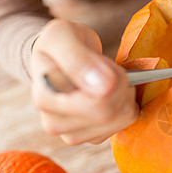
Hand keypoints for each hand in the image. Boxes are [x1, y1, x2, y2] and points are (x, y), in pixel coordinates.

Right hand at [31, 19, 138, 144]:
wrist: (62, 54)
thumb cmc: (62, 42)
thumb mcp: (63, 35)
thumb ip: (78, 58)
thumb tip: (102, 86)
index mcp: (45, 98)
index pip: (95, 102)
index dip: (111, 77)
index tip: (103, 62)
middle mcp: (54, 123)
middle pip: (110, 111)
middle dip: (120, 83)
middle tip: (110, 68)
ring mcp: (73, 134)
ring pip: (122, 118)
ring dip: (125, 93)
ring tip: (109, 79)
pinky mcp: (92, 137)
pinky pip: (125, 122)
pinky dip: (126, 103)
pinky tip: (112, 93)